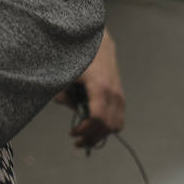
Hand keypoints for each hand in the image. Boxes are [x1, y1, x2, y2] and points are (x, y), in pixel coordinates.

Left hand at [60, 30, 124, 147]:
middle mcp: (114, 93)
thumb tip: (70, 107)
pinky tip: (93, 126)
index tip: (72, 133)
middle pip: (108, 127)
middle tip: (76, 141)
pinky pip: (118, 118)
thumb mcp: (64, 73)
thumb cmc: (77, 56)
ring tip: (84, 136)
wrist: (98, 41)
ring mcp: (120, 95)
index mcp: (100, 87)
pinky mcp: (120, 96)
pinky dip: (107, 127)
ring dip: (101, 134)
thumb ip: (62, 92)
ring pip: (116, 125)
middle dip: (92, 137)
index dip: (85, 130)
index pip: (97, 118)